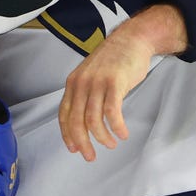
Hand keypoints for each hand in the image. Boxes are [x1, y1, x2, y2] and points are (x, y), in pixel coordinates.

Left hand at [58, 4, 186, 161]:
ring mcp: (97, 83)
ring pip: (94, 120)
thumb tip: (82, 121)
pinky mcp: (114, 83)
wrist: (131, 39)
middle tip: (91, 156)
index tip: (74, 148)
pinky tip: (123, 133)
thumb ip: (84, 94)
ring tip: (112, 144)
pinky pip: (112, 113)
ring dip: (103, 137)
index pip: (64, 114)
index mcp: (73, 83)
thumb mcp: (91, 75)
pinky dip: (117, 127)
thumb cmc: (113, 60)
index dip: (67, 134)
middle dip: (83, 143)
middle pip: (77, 121)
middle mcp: (82, 83)